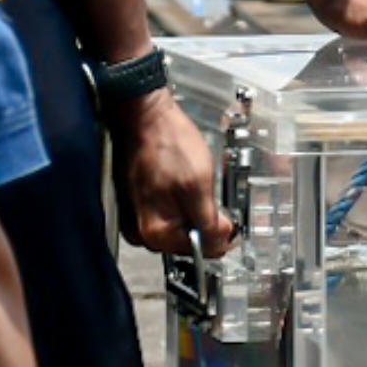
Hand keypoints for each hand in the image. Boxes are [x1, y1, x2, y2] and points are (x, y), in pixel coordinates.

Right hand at [111, 92, 235, 256]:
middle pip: (185, 241)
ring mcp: (137, 215)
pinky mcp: (138, 201)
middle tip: (218, 204)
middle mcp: (140, 230)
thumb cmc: (167, 143)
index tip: (230, 222)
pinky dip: (181, 203)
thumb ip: (208, 220)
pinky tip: (185, 184)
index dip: (219, 237)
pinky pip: (166, 212)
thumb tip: (219, 242)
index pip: (198, 251)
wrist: (144, 115)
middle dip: (204, 225)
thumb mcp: (199, 183)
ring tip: (199, 187)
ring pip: (177, 226)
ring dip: (193, 213)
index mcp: (155, 232)